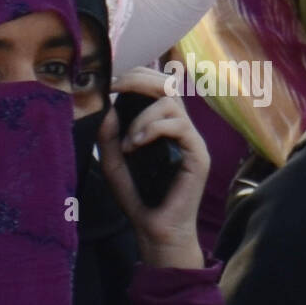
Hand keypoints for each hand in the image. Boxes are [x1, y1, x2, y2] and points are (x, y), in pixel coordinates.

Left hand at [96, 67, 207, 268]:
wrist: (154, 229)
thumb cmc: (135, 194)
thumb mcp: (112, 158)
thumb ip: (108, 132)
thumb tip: (107, 105)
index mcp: (161, 123)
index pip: (155, 83)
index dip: (134, 75)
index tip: (109, 83)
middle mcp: (179, 126)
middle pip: (167, 83)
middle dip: (137, 80)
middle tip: (115, 90)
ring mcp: (190, 139)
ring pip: (171, 101)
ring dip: (142, 115)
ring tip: (128, 142)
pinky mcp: (198, 154)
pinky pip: (179, 124)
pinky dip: (153, 128)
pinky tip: (137, 146)